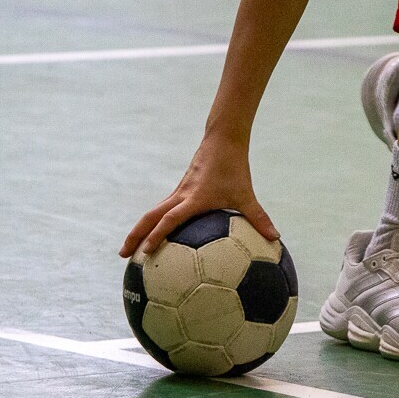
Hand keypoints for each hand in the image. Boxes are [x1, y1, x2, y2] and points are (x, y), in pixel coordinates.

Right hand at [118, 136, 279, 257]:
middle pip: (149, 217)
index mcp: (193, 200)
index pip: (169, 220)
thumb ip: (259, 218)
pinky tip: (154, 237)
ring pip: (152, 214)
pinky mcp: (180, 192)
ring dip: (139, 230)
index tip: (146, 252)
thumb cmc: (234, 168)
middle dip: (135, 236)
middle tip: (123, 256)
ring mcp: (177, 194)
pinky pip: (162, 211)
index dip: (157, 235)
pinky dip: (154, 224)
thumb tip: (275, 239)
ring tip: (130, 250)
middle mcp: (180, 197)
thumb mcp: (246, 196)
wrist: (222, 141)